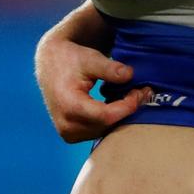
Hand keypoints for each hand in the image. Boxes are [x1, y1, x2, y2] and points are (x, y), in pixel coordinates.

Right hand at [35, 34, 151, 142]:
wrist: (50, 65)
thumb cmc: (70, 59)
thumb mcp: (90, 58)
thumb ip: (110, 68)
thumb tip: (130, 75)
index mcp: (69, 105)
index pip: (106, 116)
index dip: (127, 106)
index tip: (141, 92)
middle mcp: (66, 125)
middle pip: (107, 125)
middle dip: (127, 110)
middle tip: (143, 92)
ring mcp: (68, 133)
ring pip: (104, 130)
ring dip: (120, 116)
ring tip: (132, 96)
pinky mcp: (71, 135)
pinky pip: (97, 131)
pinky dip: (110, 120)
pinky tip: (118, 104)